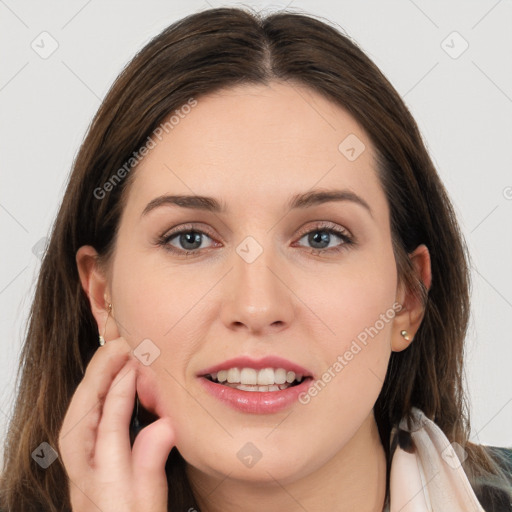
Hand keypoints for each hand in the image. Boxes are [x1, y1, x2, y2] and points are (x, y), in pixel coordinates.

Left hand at [58, 337, 175, 511]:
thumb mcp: (146, 495)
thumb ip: (152, 456)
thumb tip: (168, 422)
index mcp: (94, 459)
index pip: (111, 403)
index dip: (130, 375)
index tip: (148, 354)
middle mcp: (77, 445)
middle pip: (90, 388)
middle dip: (111, 357)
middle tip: (135, 335)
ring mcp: (76, 438)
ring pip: (87, 387)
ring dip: (106, 362)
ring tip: (129, 342)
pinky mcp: (81, 434)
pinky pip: (90, 395)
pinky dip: (104, 375)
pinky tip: (121, 366)